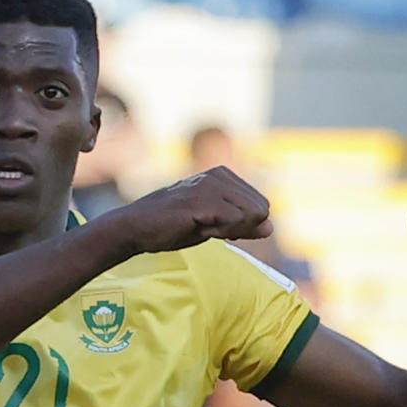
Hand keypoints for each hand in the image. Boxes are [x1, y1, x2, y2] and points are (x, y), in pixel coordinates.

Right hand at [116, 166, 273, 254]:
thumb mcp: (213, 227)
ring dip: (229, 231)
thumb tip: (271, 228)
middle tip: (207, 227)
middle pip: (261, 210)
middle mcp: (219, 174)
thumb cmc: (171, 227)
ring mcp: (210, 184)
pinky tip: (196, 227)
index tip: (214, 226)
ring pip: (251, 215)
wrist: (135, 229)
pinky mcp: (201, 199)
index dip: (243, 225)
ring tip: (199, 226)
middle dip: (240, 228)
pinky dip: (220, 232)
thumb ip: (243, 225)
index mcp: (223, 175)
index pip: (261, 206)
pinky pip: (234, 221)